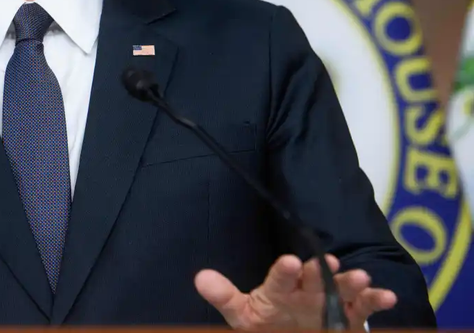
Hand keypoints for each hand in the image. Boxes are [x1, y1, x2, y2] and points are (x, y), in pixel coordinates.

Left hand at [195, 253, 396, 329]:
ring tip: (360, 277)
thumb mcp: (243, 314)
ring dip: (352, 282)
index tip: (287, 262)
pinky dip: (377, 300)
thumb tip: (201, 278)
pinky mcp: (350, 317)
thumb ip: (225, 297)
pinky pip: (365, 307)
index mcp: (280, 287)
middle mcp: (307, 290)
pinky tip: (388, 297)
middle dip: (321, 271)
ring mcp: (330, 302)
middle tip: (329, 262)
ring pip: (343, 288)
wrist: (290, 332)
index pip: (280, 277)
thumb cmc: (267, 322)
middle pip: (315, 278)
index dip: (284, 270)